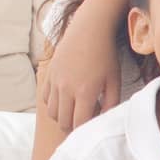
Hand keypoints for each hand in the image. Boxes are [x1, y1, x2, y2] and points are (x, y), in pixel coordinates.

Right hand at [40, 3, 121, 130]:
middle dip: (74, 126)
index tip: (94, 123)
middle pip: (63, 122)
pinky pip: (45, 99)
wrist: (89, 30)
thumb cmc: (105, 55)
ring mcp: (55, 81)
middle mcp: (66, 89)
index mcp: (85, 92)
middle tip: (86, 117)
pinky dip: (53, 104)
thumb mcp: (114, 80)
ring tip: (76, 108)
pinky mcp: (49, 74)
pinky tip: (66, 97)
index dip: (86, 129)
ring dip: (63, 116)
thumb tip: (104, 121)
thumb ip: (111, 104)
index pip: (80, 124)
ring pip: (52, 113)